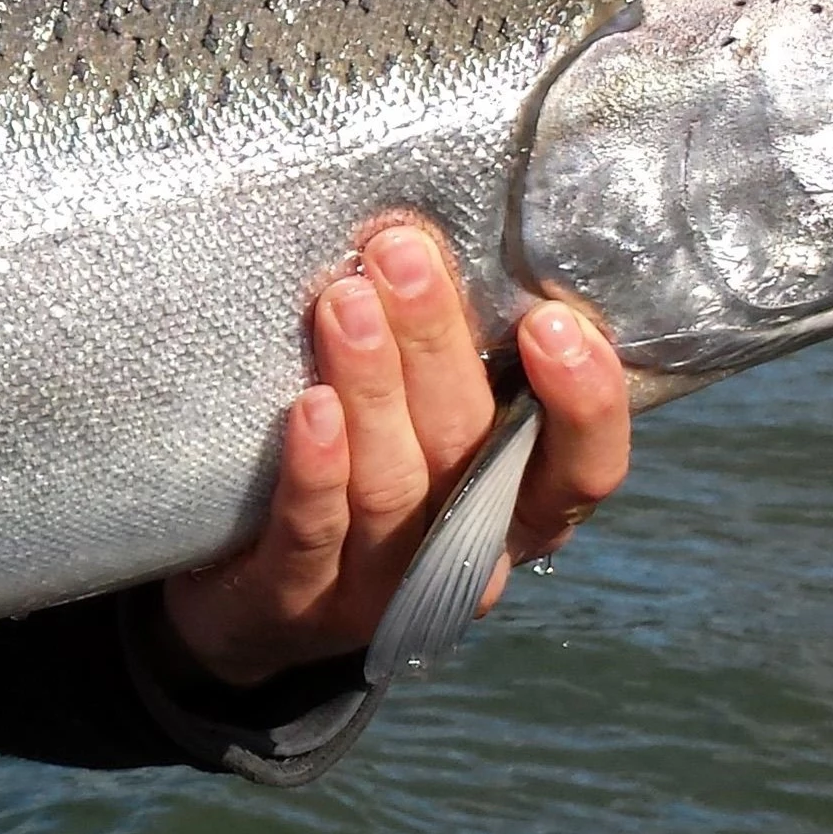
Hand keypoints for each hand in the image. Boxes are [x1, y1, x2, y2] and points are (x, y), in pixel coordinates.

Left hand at [158, 217, 631, 689]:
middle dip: (437, 346)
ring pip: (393, 486)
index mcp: (518, 507)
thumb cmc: (356, 473)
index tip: (550, 319)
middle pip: (470, 450)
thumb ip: (452, 356)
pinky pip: (313, 534)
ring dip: (372, 386)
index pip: (585, 469)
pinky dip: (315, 470)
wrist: (247, 599)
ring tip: (345, 301)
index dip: (584, 403)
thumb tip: (438, 230)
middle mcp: (464, 555)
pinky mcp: (295, 602)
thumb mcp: (424, 421)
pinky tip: (307, 408)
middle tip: (403, 256)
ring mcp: (381, 588)